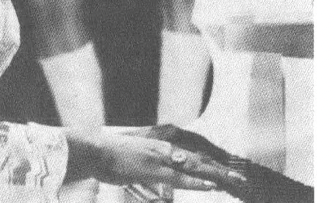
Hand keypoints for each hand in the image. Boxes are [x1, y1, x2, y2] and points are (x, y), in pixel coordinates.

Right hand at [64, 128, 246, 191]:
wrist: (95, 151)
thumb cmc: (113, 157)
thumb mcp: (138, 160)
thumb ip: (153, 165)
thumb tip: (165, 168)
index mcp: (164, 148)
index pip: (193, 158)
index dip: (211, 166)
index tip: (227, 173)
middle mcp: (166, 150)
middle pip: (199, 162)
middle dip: (220, 171)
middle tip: (240, 179)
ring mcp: (161, 159)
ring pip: (194, 168)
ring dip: (215, 175)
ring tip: (233, 181)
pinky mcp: (153, 169)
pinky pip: (179, 178)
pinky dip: (196, 182)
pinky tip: (209, 185)